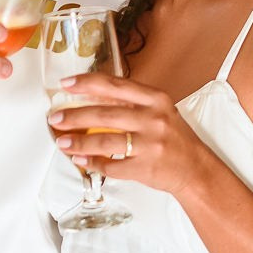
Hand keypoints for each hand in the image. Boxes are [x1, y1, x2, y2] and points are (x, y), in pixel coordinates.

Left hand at [47, 71, 209, 197]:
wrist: (196, 168)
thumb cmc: (174, 137)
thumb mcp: (159, 110)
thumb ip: (131, 102)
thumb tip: (91, 98)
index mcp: (155, 99)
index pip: (114, 85)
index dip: (87, 83)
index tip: (66, 84)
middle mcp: (153, 119)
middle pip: (105, 114)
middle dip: (74, 116)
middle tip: (56, 117)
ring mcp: (149, 145)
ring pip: (105, 141)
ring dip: (79, 143)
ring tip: (62, 142)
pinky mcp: (145, 167)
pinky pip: (111, 165)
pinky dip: (92, 163)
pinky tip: (80, 160)